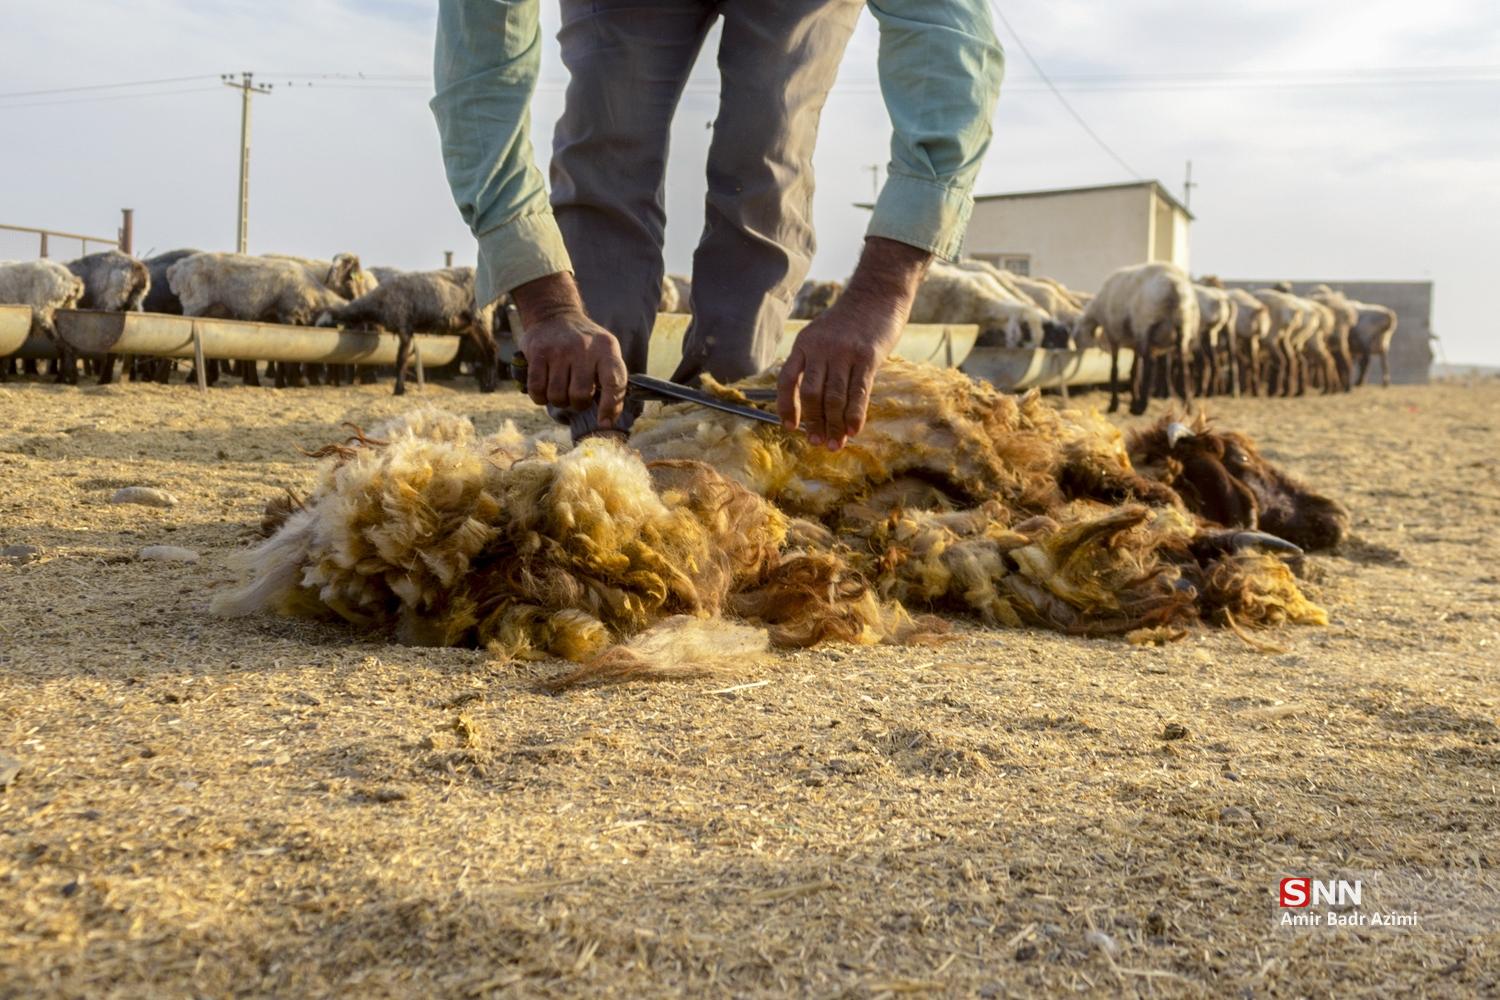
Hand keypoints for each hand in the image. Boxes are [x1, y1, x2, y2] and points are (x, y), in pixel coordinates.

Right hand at [512, 273, 627, 426]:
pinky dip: (540, 397)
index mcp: (607, 349)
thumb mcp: (606, 353)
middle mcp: (584, 347)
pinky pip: (537, 390)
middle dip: (578, 404)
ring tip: (561, 389)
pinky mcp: (537, 352)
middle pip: (580, 395)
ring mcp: (559, 349)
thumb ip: (612, 383)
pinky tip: (544, 389)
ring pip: (557, 396)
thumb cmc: (586, 345)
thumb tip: (608, 422)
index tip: (604, 423)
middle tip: (576, 396)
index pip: (613, 382)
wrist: (555, 315)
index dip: (610, 407)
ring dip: (558, 401)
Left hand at [778, 237, 929, 449]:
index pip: (787, 380)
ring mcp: (844, 352)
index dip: (786, 406)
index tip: (790, 428)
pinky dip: (855, 415)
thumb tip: (811, 404)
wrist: (877, 294)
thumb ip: (814, 363)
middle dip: (814, 423)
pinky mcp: (867, 357)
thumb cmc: (849, 321)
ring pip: (835, 397)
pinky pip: (859, 392)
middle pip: (812, 394)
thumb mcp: (821, 335)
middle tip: (818, 442)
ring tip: (836, 444)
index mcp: (804, 344)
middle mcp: (821, 348)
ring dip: (835, 425)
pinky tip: (854, 430)